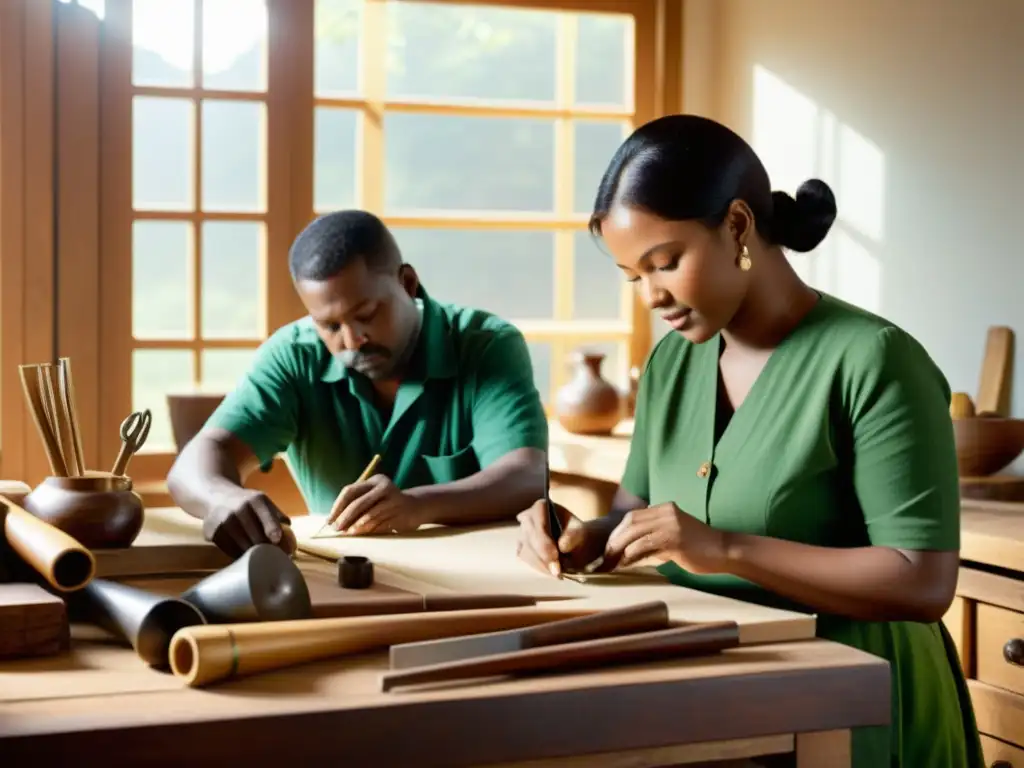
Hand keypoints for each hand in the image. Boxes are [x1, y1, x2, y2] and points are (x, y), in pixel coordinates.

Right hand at [203, 487, 292, 558]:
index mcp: (256, 500)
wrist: (217, 497)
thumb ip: (279, 518)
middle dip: (267, 548)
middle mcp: (239, 509)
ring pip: (243, 547)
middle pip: (257, 538)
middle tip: (272, 555)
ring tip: (258, 555)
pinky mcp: (212, 532)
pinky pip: (230, 551)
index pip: (267, 517)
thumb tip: (291, 542)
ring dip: (253, 554)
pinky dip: (238, 554)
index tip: (277, 540)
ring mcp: (224, 521)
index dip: (273, 529)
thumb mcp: (264, 503)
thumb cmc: (248, 504)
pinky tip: (243, 551)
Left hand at [326, 474, 424, 534]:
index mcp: (375, 480)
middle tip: (336, 529)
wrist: (416, 507)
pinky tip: (362, 535)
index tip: (329, 520)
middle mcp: (385, 487)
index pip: (350, 491)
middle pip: (359, 502)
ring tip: (347, 534)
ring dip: (356, 526)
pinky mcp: (400, 514)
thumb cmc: (387, 502)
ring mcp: (394, 501)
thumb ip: (357, 503)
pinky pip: (380, 524)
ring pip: (370, 515)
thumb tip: (335, 520)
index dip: (338, 506)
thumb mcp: (374, 496)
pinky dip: (369, 530)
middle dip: (345, 517)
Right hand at [515, 499, 610, 576]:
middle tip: (558, 571)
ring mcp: (521, 533)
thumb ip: (573, 535)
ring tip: (558, 573)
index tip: (555, 556)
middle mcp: (527, 518)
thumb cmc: (578, 533)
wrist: (576, 543)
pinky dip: (538, 568)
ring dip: (542, 565)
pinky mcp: (521, 548)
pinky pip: (525, 559)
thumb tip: (562, 545)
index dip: (544, 539)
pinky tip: (551, 572)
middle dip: (544, 556)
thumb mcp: (581, 531)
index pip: (538, 520)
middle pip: (530, 537)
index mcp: (541, 507)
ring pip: (526, 551)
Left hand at [603, 503, 727, 573]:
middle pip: (629, 523)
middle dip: (613, 541)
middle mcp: (666, 512)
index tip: (608, 549)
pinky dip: (630, 555)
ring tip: (610, 564)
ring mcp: (670, 524)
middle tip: (604, 559)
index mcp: (665, 509)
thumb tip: (626, 555)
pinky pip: (644, 545)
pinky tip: (624, 565)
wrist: (725, 551)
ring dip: (618, 550)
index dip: (617, 533)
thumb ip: (652, 542)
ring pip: (634, 533)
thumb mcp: (672, 539)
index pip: (632, 517)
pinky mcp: (674, 538)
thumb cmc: (699, 549)